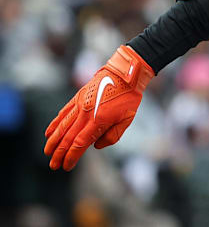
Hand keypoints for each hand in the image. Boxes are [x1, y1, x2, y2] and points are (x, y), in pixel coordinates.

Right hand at [44, 45, 153, 170]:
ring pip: (62, 126)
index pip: (79, 143)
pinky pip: (63, 113)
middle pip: (67, 137)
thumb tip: (95, 146)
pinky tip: (48, 133)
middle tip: (53, 165)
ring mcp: (79, 105)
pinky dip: (55, 124)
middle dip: (59, 153)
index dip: (71, 156)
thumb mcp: (127, 120)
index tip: (66, 166)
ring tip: (47, 152)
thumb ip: (112, 136)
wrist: (124, 74)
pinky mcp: (77, 98)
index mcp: (98, 121)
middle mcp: (85, 114)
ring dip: (53, 141)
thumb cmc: (128, 98)